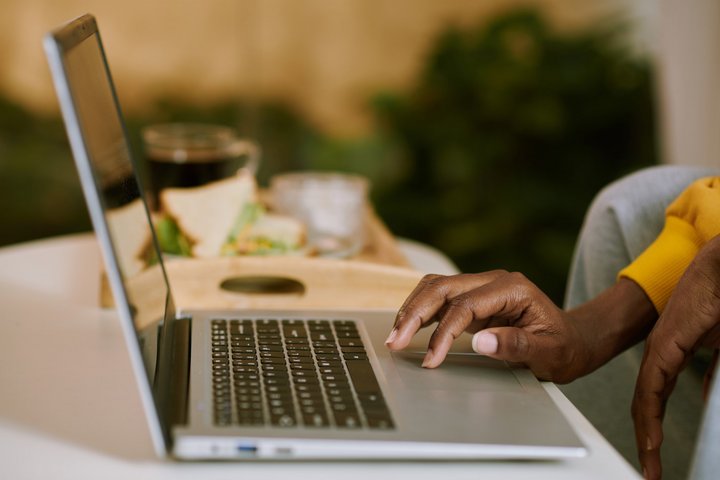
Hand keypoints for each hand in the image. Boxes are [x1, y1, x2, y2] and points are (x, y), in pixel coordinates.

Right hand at [384, 271, 594, 382]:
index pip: (465, 305)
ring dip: (412, 309)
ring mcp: (482, 286)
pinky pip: (440, 297)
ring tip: (396, 336)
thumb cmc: (564, 348)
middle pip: (442, 287)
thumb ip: (516, 345)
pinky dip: (420, 310)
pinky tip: (408, 328)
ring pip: (435, 286)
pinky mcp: (473, 297)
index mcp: (512, 289)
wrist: (574, 340)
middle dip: (414, 313)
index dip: (443, 332)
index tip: (431, 359)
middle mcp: (493, 281)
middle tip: (395, 341)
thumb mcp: (549, 353)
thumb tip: (479, 341)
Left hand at [632, 237, 719, 479]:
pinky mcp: (666, 343)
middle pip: (647, 403)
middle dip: (648, 440)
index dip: (654, 427)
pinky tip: (650, 440)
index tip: (654, 458)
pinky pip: (653, 386)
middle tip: (651, 471)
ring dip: (647, 435)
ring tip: (650, 465)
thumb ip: (713, 374)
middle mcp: (661, 351)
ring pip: (645, 399)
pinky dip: (650, 415)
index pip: (657, 397)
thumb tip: (707, 401)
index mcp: (673, 352)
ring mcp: (660, 347)